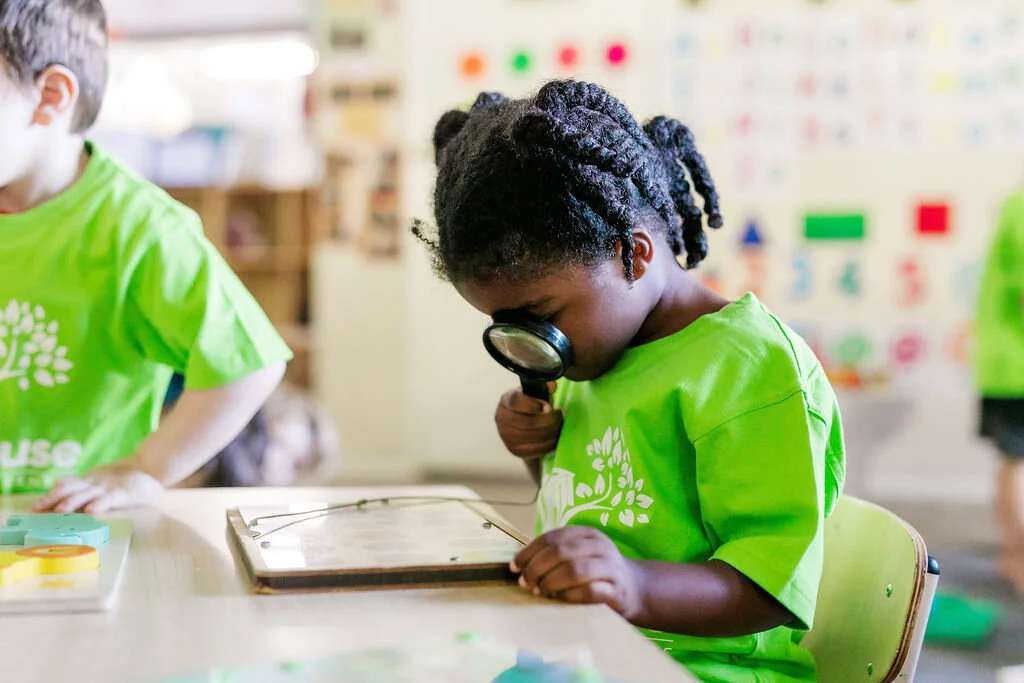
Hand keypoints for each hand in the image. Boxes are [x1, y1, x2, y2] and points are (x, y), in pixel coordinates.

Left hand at [33, 460, 164, 513]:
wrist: (154, 466)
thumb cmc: (132, 478)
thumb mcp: (108, 480)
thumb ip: (92, 487)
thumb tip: (69, 495)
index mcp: (92, 481)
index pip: (68, 484)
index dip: (53, 493)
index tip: (38, 504)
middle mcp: (96, 483)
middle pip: (71, 490)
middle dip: (53, 499)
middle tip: (38, 508)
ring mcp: (108, 488)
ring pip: (85, 495)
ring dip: (71, 503)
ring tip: (59, 511)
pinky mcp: (122, 493)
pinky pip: (108, 499)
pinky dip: (99, 504)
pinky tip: (90, 511)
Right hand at [494, 383, 562, 459]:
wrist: (521, 425)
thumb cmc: (530, 406)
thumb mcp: (535, 393)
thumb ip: (543, 389)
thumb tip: (552, 386)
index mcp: (506, 400)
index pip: (516, 402)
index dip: (533, 405)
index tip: (548, 407)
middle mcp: (502, 419)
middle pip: (527, 423)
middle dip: (549, 420)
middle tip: (560, 415)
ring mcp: (507, 437)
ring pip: (534, 437)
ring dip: (552, 431)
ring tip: (559, 424)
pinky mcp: (515, 450)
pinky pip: (537, 449)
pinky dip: (550, 443)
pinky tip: (555, 436)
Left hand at [511, 526, 644, 619]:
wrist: (635, 588)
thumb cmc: (597, 572)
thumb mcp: (579, 554)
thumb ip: (555, 554)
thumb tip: (519, 562)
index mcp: (587, 534)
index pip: (552, 537)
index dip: (529, 551)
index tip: (514, 566)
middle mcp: (600, 546)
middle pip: (561, 552)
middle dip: (537, 567)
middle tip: (524, 582)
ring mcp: (610, 568)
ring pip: (574, 570)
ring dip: (551, 582)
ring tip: (539, 591)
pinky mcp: (616, 591)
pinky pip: (589, 591)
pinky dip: (570, 596)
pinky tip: (560, 599)